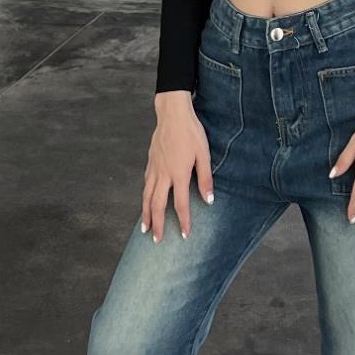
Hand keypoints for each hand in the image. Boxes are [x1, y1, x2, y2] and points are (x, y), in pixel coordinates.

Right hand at [142, 91, 215, 243]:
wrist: (172, 114)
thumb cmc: (191, 132)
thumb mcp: (204, 154)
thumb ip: (205, 178)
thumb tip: (209, 200)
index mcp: (179, 174)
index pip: (180, 204)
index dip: (183, 221)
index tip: (183, 235)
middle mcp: (163, 174)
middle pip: (158, 205)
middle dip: (157, 224)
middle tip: (157, 240)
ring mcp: (154, 168)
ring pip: (147, 196)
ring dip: (146, 214)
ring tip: (145, 228)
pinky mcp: (150, 161)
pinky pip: (146, 183)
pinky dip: (145, 196)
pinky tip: (146, 200)